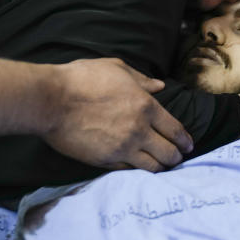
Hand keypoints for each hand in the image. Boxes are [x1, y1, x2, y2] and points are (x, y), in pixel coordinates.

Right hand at [43, 58, 192, 172]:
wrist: (51, 100)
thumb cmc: (82, 79)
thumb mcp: (116, 69)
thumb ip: (141, 79)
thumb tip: (159, 86)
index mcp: (145, 106)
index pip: (175, 129)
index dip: (185, 140)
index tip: (188, 145)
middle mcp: (139, 130)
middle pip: (169, 153)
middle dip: (176, 156)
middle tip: (177, 157)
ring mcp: (122, 149)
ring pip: (153, 166)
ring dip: (161, 167)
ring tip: (162, 166)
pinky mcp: (105, 161)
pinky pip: (130, 171)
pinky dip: (137, 170)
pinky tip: (138, 167)